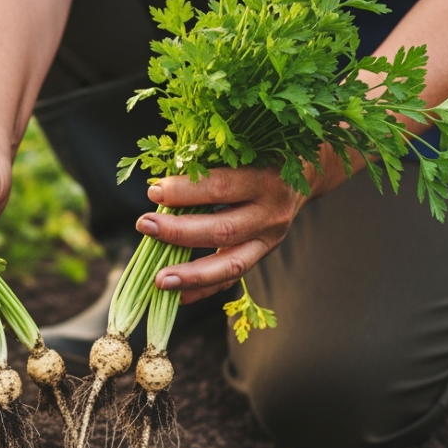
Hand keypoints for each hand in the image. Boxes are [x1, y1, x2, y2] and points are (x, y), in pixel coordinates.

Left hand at [136, 167, 312, 305]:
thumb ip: (207, 167)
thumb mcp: (241, 151)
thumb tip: (158, 190)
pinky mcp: (262, 255)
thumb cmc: (259, 155)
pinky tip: (176, 296)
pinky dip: (202, 290)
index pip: (221, 187)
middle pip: (224, 229)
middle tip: (145, 226)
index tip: (154, 192)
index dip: (185, 191)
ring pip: (231, 264)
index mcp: (266, 178)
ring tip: (159, 280)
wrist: (301, 173)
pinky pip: (231, 278)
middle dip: (180, 231)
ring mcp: (269, 239)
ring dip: (191, 275)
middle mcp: (271, 213)